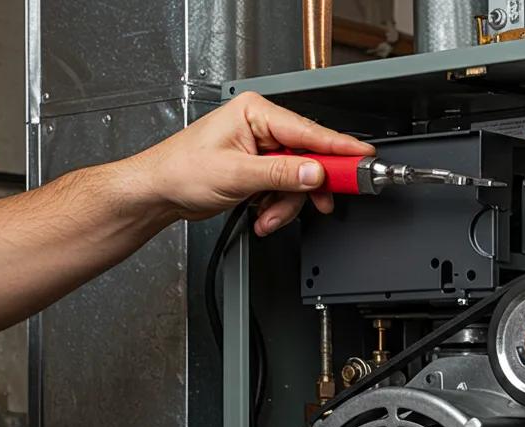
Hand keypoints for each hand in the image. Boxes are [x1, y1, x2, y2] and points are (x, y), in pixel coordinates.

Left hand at [129, 92, 373, 236]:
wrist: (161, 192)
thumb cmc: (183, 170)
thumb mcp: (238, 174)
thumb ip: (282, 174)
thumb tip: (315, 172)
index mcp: (256, 112)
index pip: (308, 131)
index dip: (338, 148)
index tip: (362, 158)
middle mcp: (262, 127)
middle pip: (308, 159)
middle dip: (305, 189)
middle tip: (322, 203)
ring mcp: (262, 151)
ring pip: (298, 181)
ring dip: (285, 205)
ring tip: (265, 217)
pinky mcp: (260, 171)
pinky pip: (285, 191)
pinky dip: (276, 208)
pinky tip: (260, 214)